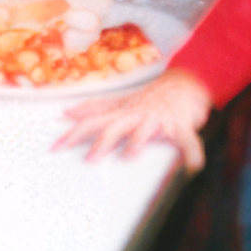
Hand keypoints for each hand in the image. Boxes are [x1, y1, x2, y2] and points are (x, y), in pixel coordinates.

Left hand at [55, 68, 213, 168]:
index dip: (73, 134)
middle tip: (89, 159)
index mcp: (121, 113)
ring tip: (130, 156)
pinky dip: (191, 152)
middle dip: (100, 142)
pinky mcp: (180, 126)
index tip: (56, 148)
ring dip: (138, 141)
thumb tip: (68, 113)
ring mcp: (157, 120)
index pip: (92, 122)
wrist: (183, 85)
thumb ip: (95, 108)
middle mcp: (136, 115)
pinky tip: (193, 165)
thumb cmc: (148, 99)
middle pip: (113, 126)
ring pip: (145, 129)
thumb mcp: (119, 102)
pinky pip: (186, 139)